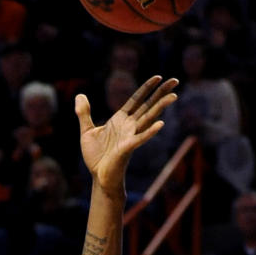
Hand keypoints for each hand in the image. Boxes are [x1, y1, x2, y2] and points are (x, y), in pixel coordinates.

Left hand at [76, 74, 177, 193]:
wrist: (99, 177)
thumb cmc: (96, 156)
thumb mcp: (86, 131)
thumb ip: (84, 113)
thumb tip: (79, 95)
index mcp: (121, 120)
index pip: (137, 99)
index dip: (147, 88)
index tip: (158, 77)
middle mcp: (129, 126)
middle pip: (148, 105)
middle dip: (161, 93)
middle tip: (175, 80)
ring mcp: (130, 136)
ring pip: (149, 118)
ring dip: (161, 107)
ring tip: (173, 96)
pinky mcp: (128, 148)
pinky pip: (140, 138)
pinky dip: (150, 131)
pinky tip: (160, 124)